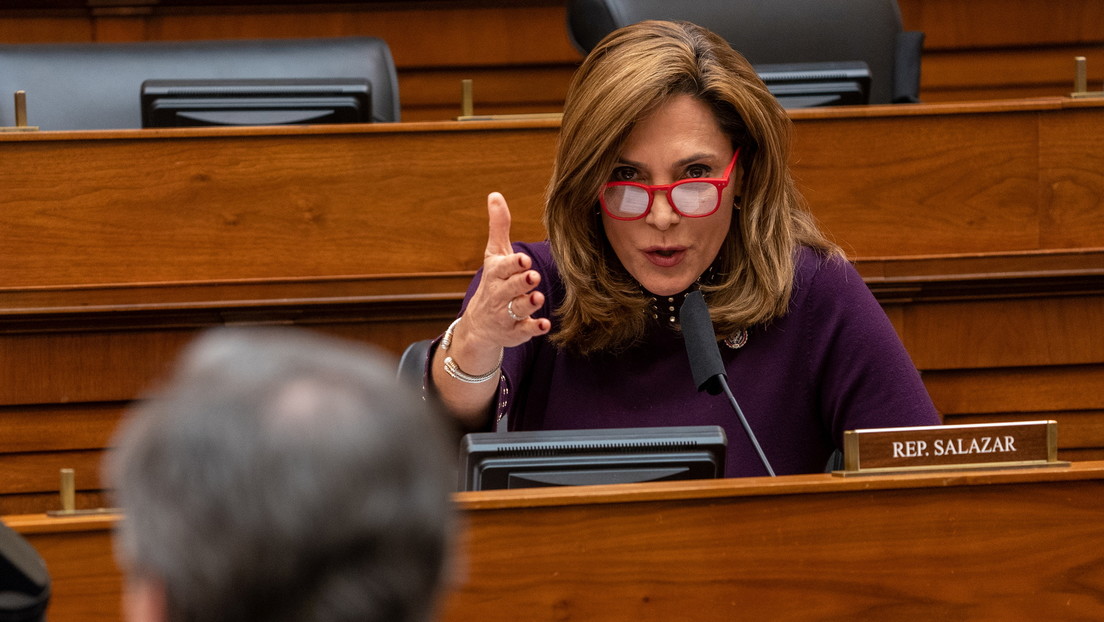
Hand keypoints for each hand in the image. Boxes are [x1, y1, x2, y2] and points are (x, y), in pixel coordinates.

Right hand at [462, 192, 550, 347]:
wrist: (479, 325)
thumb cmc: (493, 282)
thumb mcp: (494, 255)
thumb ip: (499, 227)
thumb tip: (495, 194)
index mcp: (496, 274)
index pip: (502, 268)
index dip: (512, 264)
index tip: (522, 259)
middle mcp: (499, 295)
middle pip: (509, 288)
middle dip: (520, 283)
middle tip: (532, 276)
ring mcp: (506, 314)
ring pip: (517, 309)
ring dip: (528, 304)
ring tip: (538, 297)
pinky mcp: (515, 331)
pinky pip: (525, 331)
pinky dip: (534, 328)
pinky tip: (545, 325)